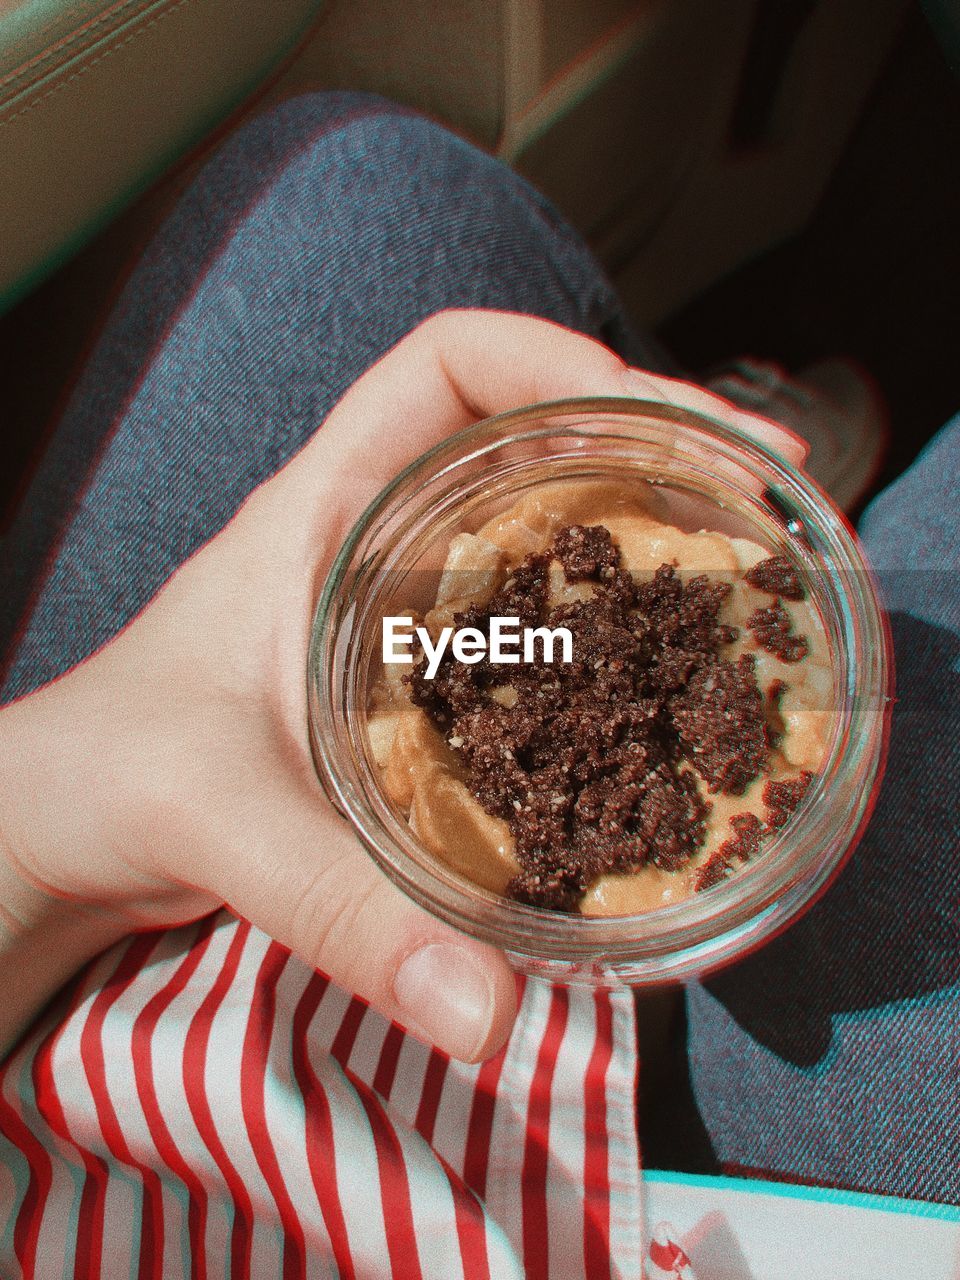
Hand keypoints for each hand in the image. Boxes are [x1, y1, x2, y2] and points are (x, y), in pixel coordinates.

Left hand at [0, 310, 805, 1061]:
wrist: (59, 833)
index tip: (656, 418)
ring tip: (735, 586)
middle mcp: (374, 544)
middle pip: (529, 441)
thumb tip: (494, 1014)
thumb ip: (345, 912)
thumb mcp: (219, 821)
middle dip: (643, 450)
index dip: (556, 359)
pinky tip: (657, 695)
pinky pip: (531, 635)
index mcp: (324, 513)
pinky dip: (602, 645)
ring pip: (540, 537)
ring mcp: (399, 616)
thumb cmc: (103, 779)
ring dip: (636, 546)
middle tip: (750, 505)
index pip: (446, 366)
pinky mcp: (414, 688)